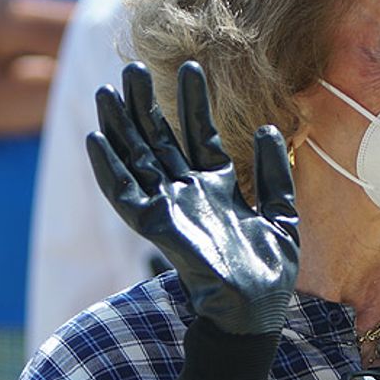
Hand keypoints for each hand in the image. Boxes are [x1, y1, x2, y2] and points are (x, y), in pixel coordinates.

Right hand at [87, 60, 298, 379]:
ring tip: (108, 89)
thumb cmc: (270, 272)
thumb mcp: (282, 214)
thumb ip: (275, 173)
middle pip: (159, 140)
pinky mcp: (156, 227)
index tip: (191, 67)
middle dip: (145, 105)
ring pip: (137, 158)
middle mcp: (190, 194)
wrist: (255, 312)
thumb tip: (268, 128)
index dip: (194, 103)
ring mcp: (170, 209)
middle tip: (132, 67)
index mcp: (220, 189)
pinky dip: (109, 169)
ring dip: (121, 125)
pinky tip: (96, 140)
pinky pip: (125, 195)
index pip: (199, 135)